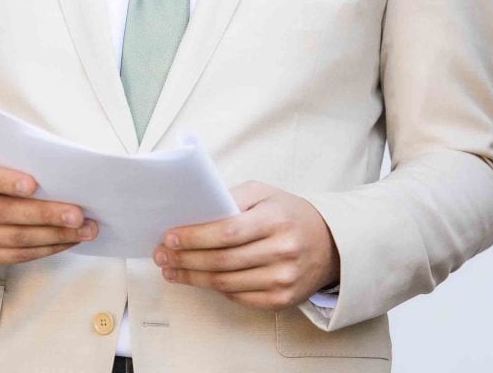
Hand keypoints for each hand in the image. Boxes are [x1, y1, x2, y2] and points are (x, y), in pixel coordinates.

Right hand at [0, 153, 96, 266]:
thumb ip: (18, 162)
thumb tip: (62, 173)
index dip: (7, 181)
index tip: (33, 184)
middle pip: (6, 213)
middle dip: (46, 214)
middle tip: (78, 214)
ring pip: (16, 238)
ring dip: (55, 235)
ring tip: (85, 229)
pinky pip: (18, 255)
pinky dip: (48, 248)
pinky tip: (70, 240)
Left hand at [153, 181, 338, 309]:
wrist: (330, 244)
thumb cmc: (289, 213)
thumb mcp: (264, 193)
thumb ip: (232, 197)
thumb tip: (196, 210)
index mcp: (275, 219)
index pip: (227, 231)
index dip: (195, 236)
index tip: (170, 236)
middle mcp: (281, 251)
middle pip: (222, 261)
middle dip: (186, 258)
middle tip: (162, 255)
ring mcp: (283, 279)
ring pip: (226, 283)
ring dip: (192, 277)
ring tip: (171, 269)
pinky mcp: (282, 300)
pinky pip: (239, 297)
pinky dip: (215, 289)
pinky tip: (199, 279)